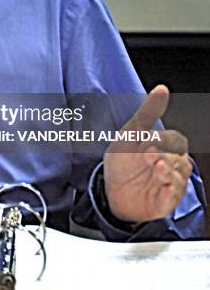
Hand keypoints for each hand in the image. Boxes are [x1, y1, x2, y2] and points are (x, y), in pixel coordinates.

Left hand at [103, 85, 192, 222]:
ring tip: (153, 166)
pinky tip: (161, 179)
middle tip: (146, 154)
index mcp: (167, 148)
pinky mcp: (166, 201)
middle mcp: (173, 166)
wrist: (110, 190)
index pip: (176, 140)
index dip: (162, 140)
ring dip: (166, 169)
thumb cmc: (124, 161)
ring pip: (179, 174)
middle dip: (163, 154)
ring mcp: (171, 184)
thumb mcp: (132, 133)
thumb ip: (148, 112)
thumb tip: (162, 88)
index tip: (144, 142)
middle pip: (178, 157)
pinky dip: (169, 186)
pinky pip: (174, 193)